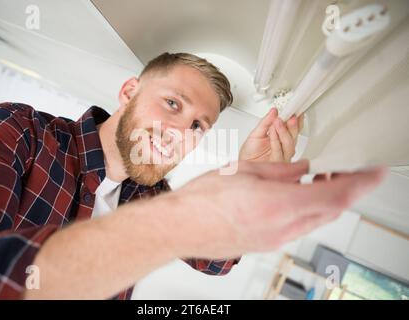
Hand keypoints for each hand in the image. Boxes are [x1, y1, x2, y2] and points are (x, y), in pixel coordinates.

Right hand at [173, 160, 385, 258]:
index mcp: (280, 203)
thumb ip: (281, 170)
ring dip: (326, 199)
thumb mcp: (245, 171)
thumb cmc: (202, 201)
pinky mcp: (268, 243)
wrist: (179, 227)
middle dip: (345, 188)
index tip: (373, 172)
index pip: (337, 194)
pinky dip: (308, 210)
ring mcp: (276, 239)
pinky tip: (298, 196)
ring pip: (316, 219)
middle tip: (344, 170)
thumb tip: (301, 168)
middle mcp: (284, 227)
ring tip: (321, 180)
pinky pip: (299, 226)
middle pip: (331, 209)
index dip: (361, 182)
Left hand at [239, 108, 303, 162]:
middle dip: (292, 125)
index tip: (295, 109)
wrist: (243, 165)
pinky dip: (276, 141)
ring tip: (277, 122)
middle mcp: (284, 147)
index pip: (293, 128)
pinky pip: (279, 151)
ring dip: (283, 132)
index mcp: (281, 139)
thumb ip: (265, 122)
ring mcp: (282, 156)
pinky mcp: (277, 164)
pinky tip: (273, 133)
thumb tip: (273, 111)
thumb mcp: (256, 133)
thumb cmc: (249, 153)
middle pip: (294, 136)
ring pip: (289, 144)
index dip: (296, 119)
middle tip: (289, 115)